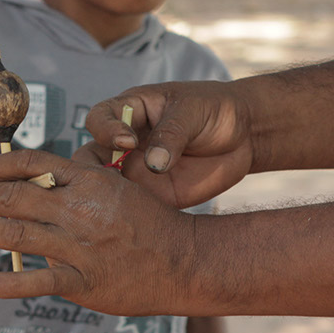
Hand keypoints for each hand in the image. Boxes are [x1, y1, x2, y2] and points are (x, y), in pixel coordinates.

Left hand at [0, 148, 201, 315]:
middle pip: (15, 199)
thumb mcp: (119, 185)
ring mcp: (82, 247)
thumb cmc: (149, 222)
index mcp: (89, 181)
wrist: (184, 260)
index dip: (1, 168)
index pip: (34, 164)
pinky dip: (9, 283)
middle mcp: (81, 210)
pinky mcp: (86, 282)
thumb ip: (82, 178)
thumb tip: (42, 171)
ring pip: (17, 236)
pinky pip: (40, 281)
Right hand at [81, 81, 254, 207]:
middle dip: (91, 171)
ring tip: (125, 205)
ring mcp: (137, 172)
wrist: (242, 135)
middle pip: (90, 158)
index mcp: (129, 112)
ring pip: (107, 188)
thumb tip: (154, 164)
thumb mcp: (193, 111)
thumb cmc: (213, 110)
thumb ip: (173, 133)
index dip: (105, 130)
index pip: (99, 119)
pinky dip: (132, 218)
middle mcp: (124, 144)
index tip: (128, 142)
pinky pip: (134, 208)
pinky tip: (142, 223)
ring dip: (109, 198)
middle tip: (112, 181)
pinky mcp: (154, 196)